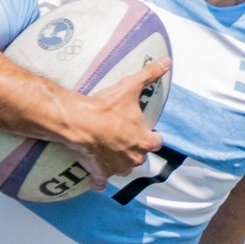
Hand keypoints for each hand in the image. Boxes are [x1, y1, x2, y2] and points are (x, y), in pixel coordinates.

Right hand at [61, 59, 169, 181]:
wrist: (78, 121)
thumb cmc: (105, 106)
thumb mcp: (130, 87)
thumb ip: (150, 74)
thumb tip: (166, 61)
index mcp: (145, 140)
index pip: (157, 142)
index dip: (152, 136)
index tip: (144, 130)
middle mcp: (134, 158)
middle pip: (140, 157)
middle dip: (134, 150)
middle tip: (122, 138)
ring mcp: (117, 168)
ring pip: (123, 170)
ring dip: (118, 163)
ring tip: (109, 150)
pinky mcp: (99, 174)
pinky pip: (100, 183)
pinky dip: (98, 180)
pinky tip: (95, 174)